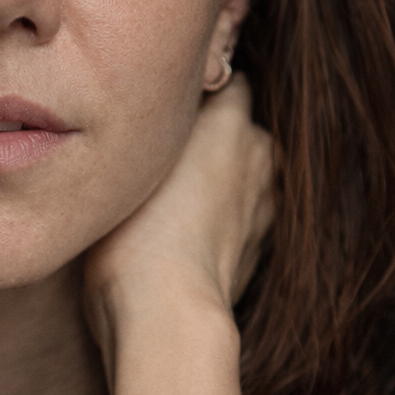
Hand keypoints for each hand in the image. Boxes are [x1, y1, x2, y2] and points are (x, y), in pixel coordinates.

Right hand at [83, 77, 273, 371]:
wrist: (166, 312)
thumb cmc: (135, 232)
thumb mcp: (128, 159)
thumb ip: (150, 128)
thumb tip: (149, 111)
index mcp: (232, 119)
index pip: (223, 82)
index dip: (193, 92)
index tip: (159, 108)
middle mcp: (260, 153)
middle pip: (234, 127)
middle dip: (207, 136)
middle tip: (156, 155)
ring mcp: (266, 203)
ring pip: (239, 173)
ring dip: (215, 179)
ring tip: (168, 201)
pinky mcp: (260, 247)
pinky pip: (238, 216)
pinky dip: (219, 220)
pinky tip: (181, 236)